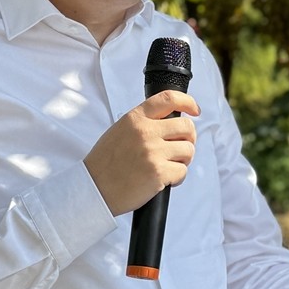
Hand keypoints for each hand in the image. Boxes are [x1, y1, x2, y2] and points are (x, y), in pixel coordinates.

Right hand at [84, 90, 199, 215]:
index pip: (168, 99)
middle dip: (188, 138)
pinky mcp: (158, 173)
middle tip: (180, 148)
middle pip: (186, 126)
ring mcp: (153, 152)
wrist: (93, 189)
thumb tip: (170, 122)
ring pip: (188, 150)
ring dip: (183, 160)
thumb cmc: (105, 163)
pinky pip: (182, 172)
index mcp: (135, 118)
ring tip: (169, 166)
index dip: (187, 102)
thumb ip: (142, 123)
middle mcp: (145, 132)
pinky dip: (177, 178)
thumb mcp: (119, 131)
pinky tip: (163, 180)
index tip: (194, 110)